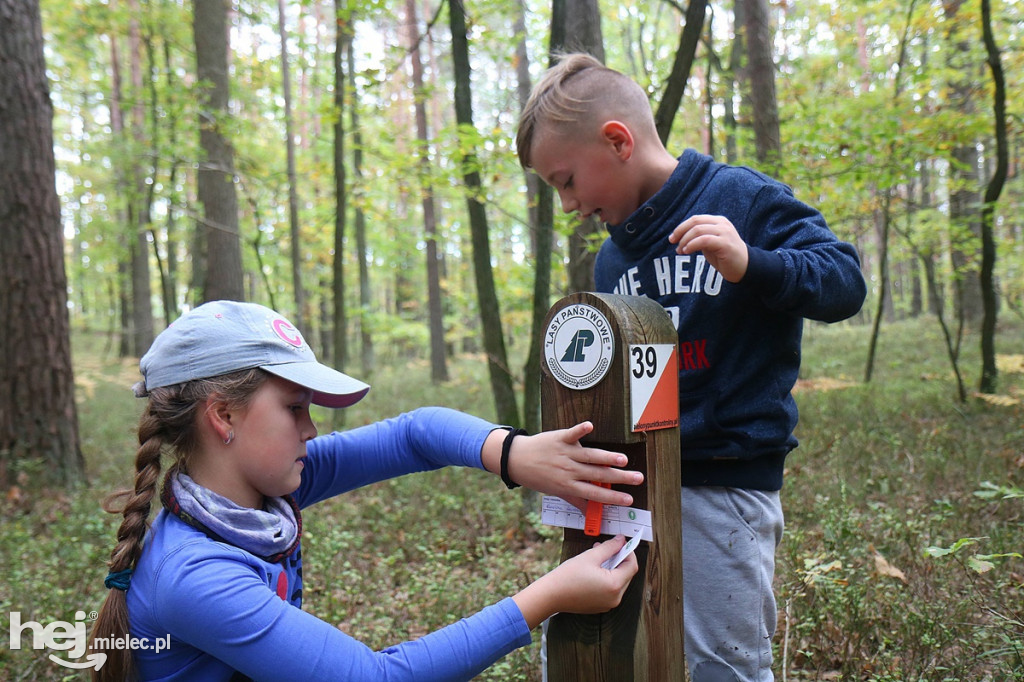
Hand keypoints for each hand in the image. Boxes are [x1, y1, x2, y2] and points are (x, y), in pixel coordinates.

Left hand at [488, 422, 642, 509]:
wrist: (517, 459)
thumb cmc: (538, 477)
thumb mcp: (556, 492)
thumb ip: (575, 500)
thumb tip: (590, 513)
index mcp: (569, 485)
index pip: (595, 493)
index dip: (613, 497)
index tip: (629, 498)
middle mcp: (569, 470)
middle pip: (598, 475)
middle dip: (619, 478)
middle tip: (637, 478)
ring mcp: (565, 453)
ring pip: (590, 456)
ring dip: (607, 457)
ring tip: (623, 460)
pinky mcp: (560, 438)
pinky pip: (572, 434)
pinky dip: (580, 430)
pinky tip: (590, 426)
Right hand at [512, 535, 637, 628]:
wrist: (551, 595)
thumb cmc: (568, 576)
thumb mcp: (590, 556)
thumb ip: (609, 547)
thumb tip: (621, 540)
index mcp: (614, 585)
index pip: (632, 566)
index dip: (629, 552)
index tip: (622, 543)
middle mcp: (615, 598)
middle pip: (626, 574)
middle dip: (619, 559)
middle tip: (606, 548)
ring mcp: (608, 604)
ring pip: (619, 582)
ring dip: (612, 568)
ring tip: (597, 557)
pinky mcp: (601, 606)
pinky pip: (610, 590)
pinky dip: (606, 579)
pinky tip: (593, 571)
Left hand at [668, 214, 748, 282]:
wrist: (744, 267)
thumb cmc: (725, 256)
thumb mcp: (710, 242)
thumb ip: (699, 237)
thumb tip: (680, 237)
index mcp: (718, 221)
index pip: (695, 219)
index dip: (681, 227)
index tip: (672, 238)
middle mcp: (722, 224)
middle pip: (695, 222)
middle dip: (680, 232)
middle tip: (673, 242)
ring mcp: (724, 233)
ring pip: (698, 230)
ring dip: (685, 240)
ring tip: (680, 250)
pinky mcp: (725, 243)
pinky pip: (703, 240)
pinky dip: (692, 245)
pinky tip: (687, 251)